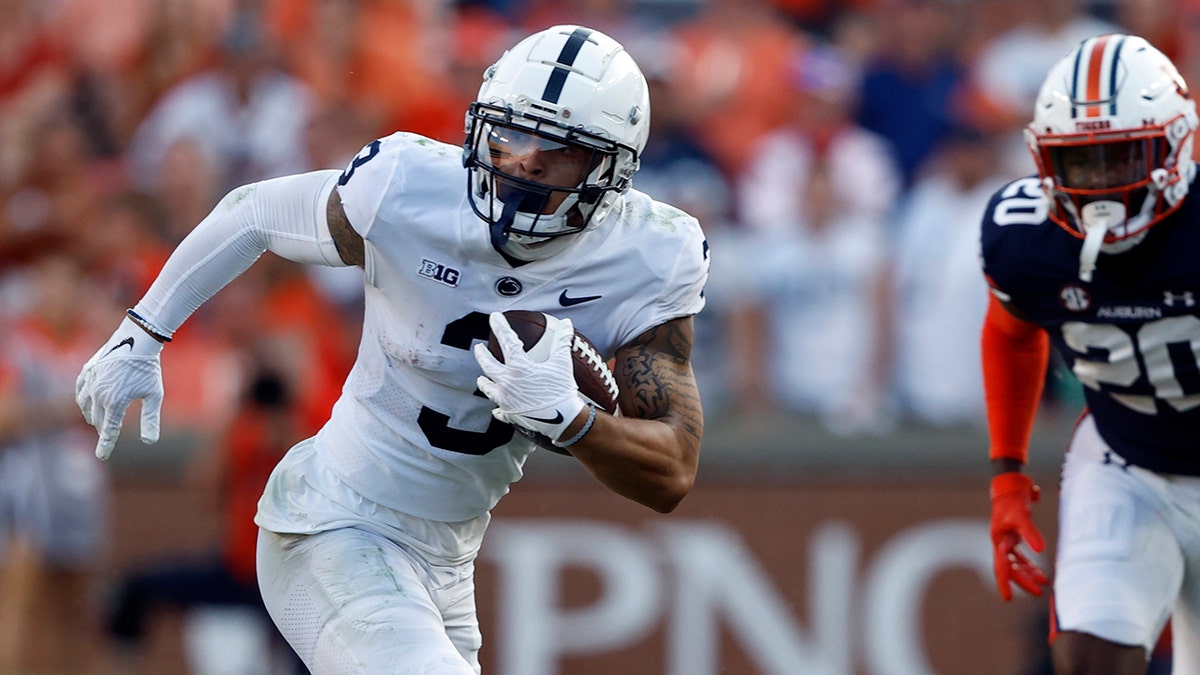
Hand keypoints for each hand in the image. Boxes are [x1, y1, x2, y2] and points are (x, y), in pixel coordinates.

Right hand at [75, 316, 164, 459]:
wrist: (137, 338)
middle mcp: (98, 394)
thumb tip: (150, 442)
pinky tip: (85, 402)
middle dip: (103, 429)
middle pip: (98, 419)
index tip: (102, 456)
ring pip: (86, 406)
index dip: (105, 445)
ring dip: (91, 415)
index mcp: (115, 402)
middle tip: (106, 437)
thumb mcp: (154, 395)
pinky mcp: (88, 370)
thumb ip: (150, 419)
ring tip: (97, 422)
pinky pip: (80, 389)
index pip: (108, 430)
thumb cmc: (148, 368)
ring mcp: (90, 381)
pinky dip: (82, 399)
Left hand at [473, 311, 583, 441]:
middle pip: (489, 365)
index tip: (494, 317)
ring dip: (484, 382)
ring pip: (489, 388)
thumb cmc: (561, 391)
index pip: (507, 341)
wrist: (562, 421)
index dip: (500, 327)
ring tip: (481, 378)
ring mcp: (506, 400)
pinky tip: (496, 409)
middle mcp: (507, 382)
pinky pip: (499, 410)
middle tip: (478, 348)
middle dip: (482, 355)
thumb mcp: (562, 363)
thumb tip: (567, 323)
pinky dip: (498, 409)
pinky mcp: (510, 414)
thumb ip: (563, 341)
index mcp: (519, 367)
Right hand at [990, 472, 1048, 600]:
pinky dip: (1030, 562)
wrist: (1011, 484)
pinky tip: (1040, 569)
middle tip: (1037, 593)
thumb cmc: (1013, 499)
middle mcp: (1002, 542)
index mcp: (999, 540)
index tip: (1008, 599)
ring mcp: (1009, 539)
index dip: (1004, 583)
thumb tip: (1041, 551)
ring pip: (1018, 562)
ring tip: (1044, 582)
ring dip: (1029, 572)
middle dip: (1023, 581)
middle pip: (1011, 567)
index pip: (1001, 567)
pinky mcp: (1016, 534)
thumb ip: (1030, 533)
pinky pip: (1022, 554)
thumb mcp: (1021, 516)